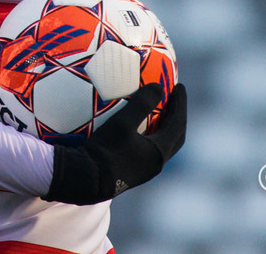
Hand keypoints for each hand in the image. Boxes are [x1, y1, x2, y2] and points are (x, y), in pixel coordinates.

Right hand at [43, 82, 186, 204]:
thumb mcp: (123, 122)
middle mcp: (156, 164)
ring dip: (165, 125)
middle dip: (176, 115)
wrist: (85, 180)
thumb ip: (142, 104)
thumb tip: (158, 87)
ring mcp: (145, 170)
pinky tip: (139, 126)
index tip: (179, 85)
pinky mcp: (133, 171)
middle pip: (175, 136)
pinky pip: (150, 148)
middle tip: (173, 96)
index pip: (178, 124)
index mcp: (158, 153)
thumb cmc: (105, 150)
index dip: (180, 103)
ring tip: (159, 108)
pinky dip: (152, 133)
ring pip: (163, 144)